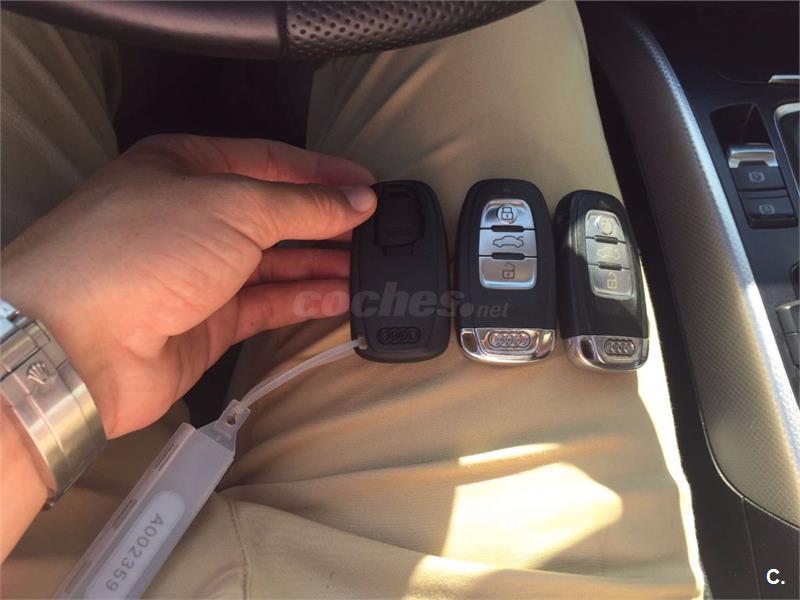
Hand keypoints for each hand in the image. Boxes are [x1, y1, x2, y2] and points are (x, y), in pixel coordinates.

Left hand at [1, 134, 375, 437]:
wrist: (81, 343)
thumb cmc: (145, 250)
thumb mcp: (234, 206)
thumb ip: (303, 205)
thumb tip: (357, 200)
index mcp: (185, 165)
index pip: (269, 160)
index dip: (322, 171)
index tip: (368, 185)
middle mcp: (190, 216)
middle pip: (272, 214)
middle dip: (325, 222)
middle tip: (376, 231)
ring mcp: (197, 272)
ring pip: (273, 263)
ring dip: (321, 264)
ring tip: (371, 268)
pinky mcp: (205, 322)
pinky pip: (265, 305)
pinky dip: (303, 300)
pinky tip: (340, 298)